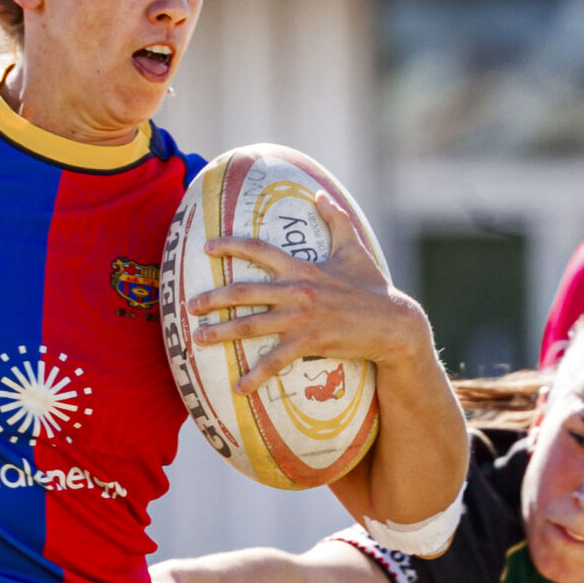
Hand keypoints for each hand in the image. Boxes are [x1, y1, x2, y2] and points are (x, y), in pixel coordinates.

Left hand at [191, 191, 427, 395]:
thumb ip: (336, 219)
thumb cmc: (372, 286)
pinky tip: (238, 388)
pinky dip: (255, 375)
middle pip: (244, 291)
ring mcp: (301, 318)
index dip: (230, 246)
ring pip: (251, 325)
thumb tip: (320, 194)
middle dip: (213, 297)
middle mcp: (296, 290)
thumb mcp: (354, 247)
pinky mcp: (310, 343)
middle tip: (190, 304)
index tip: (207, 247)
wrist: (393, 323)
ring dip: (221, 332)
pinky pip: (275, 361)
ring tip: (198, 338)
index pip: (258, 250)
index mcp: (302, 266)